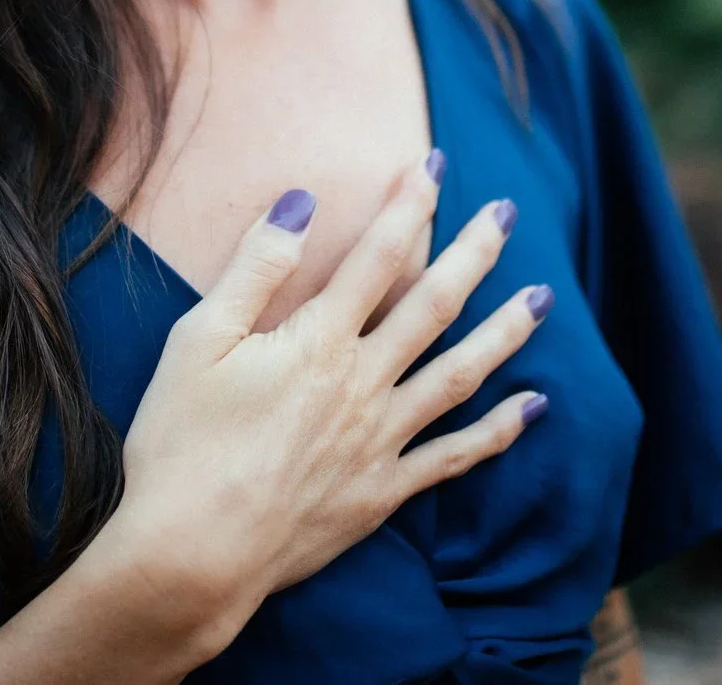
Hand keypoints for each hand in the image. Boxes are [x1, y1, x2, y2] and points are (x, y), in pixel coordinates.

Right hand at [98, 154, 552, 647]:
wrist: (189, 555)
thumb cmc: (178, 444)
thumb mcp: (198, 340)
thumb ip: (255, 268)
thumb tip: (302, 201)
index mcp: (316, 341)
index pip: (377, 256)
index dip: (410, 206)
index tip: (435, 165)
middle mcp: (361, 383)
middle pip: (435, 305)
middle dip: (475, 252)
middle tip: (508, 212)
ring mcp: (378, 441)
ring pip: (460, 374)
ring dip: (506, 333)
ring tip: (544, 300)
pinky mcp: (381, 492)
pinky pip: (453, 457)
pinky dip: (498, 432)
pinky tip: (532, 408)